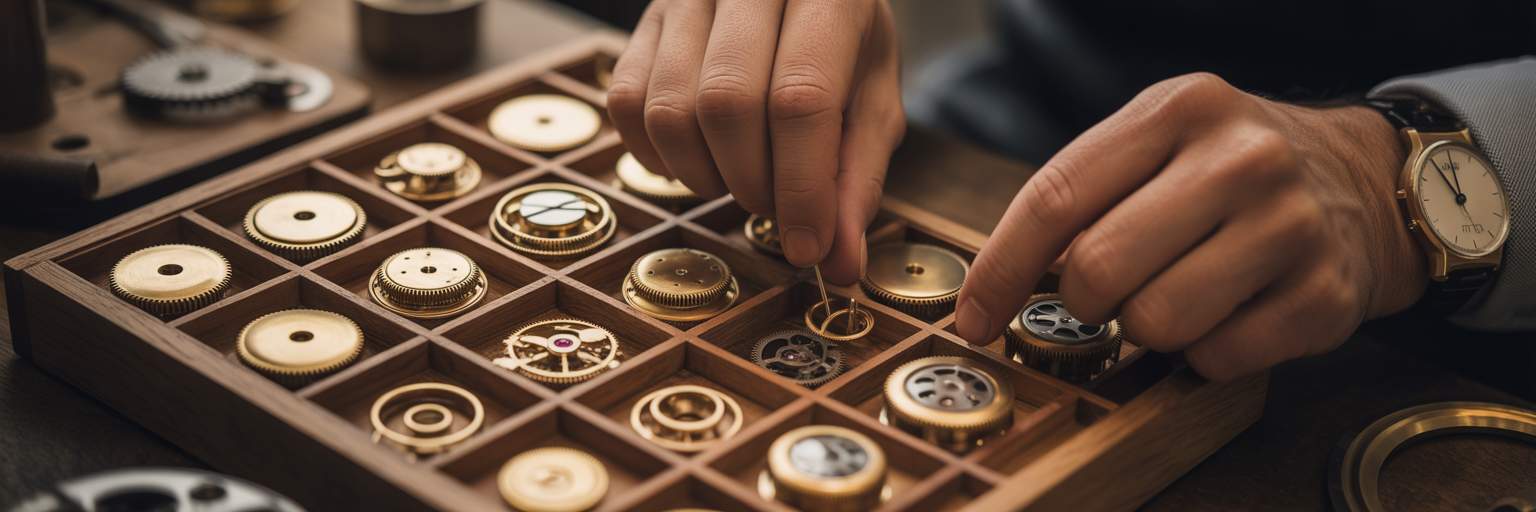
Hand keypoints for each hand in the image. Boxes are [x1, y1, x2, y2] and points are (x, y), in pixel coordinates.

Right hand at [607, 0, 904, 281]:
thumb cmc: (846, 45)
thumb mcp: (873, 102)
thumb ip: (858, 179)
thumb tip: (839, 265)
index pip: (799, 98)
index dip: (801, 186)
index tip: (807, 246)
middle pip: (727, 105)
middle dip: (752, 182)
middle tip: (776, 205)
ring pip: (669, 110)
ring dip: (704, 175)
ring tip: (741, 177)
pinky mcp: (645, 21)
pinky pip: (627, 103)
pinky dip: (658, 156)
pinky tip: (699, 158)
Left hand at [955, 73, 1426, 380]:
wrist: (1360, 181)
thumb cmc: (1225, 172)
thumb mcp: (1155, 145)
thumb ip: (1081, 196)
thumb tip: (997, 286)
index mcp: (1178, 110)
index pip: (1055, 198)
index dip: (1001, 270)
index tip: (974, 318)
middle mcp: (1241, 159)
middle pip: (1098, 270)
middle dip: (1083, 299)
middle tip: (1107, 292)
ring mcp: (1291, 226)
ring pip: (1155, 323)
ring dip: (1147, 329)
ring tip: (1176, 294)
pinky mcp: (1324, 296)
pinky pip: (1216, 359)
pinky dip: (1205, 354)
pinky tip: (1228, 314)